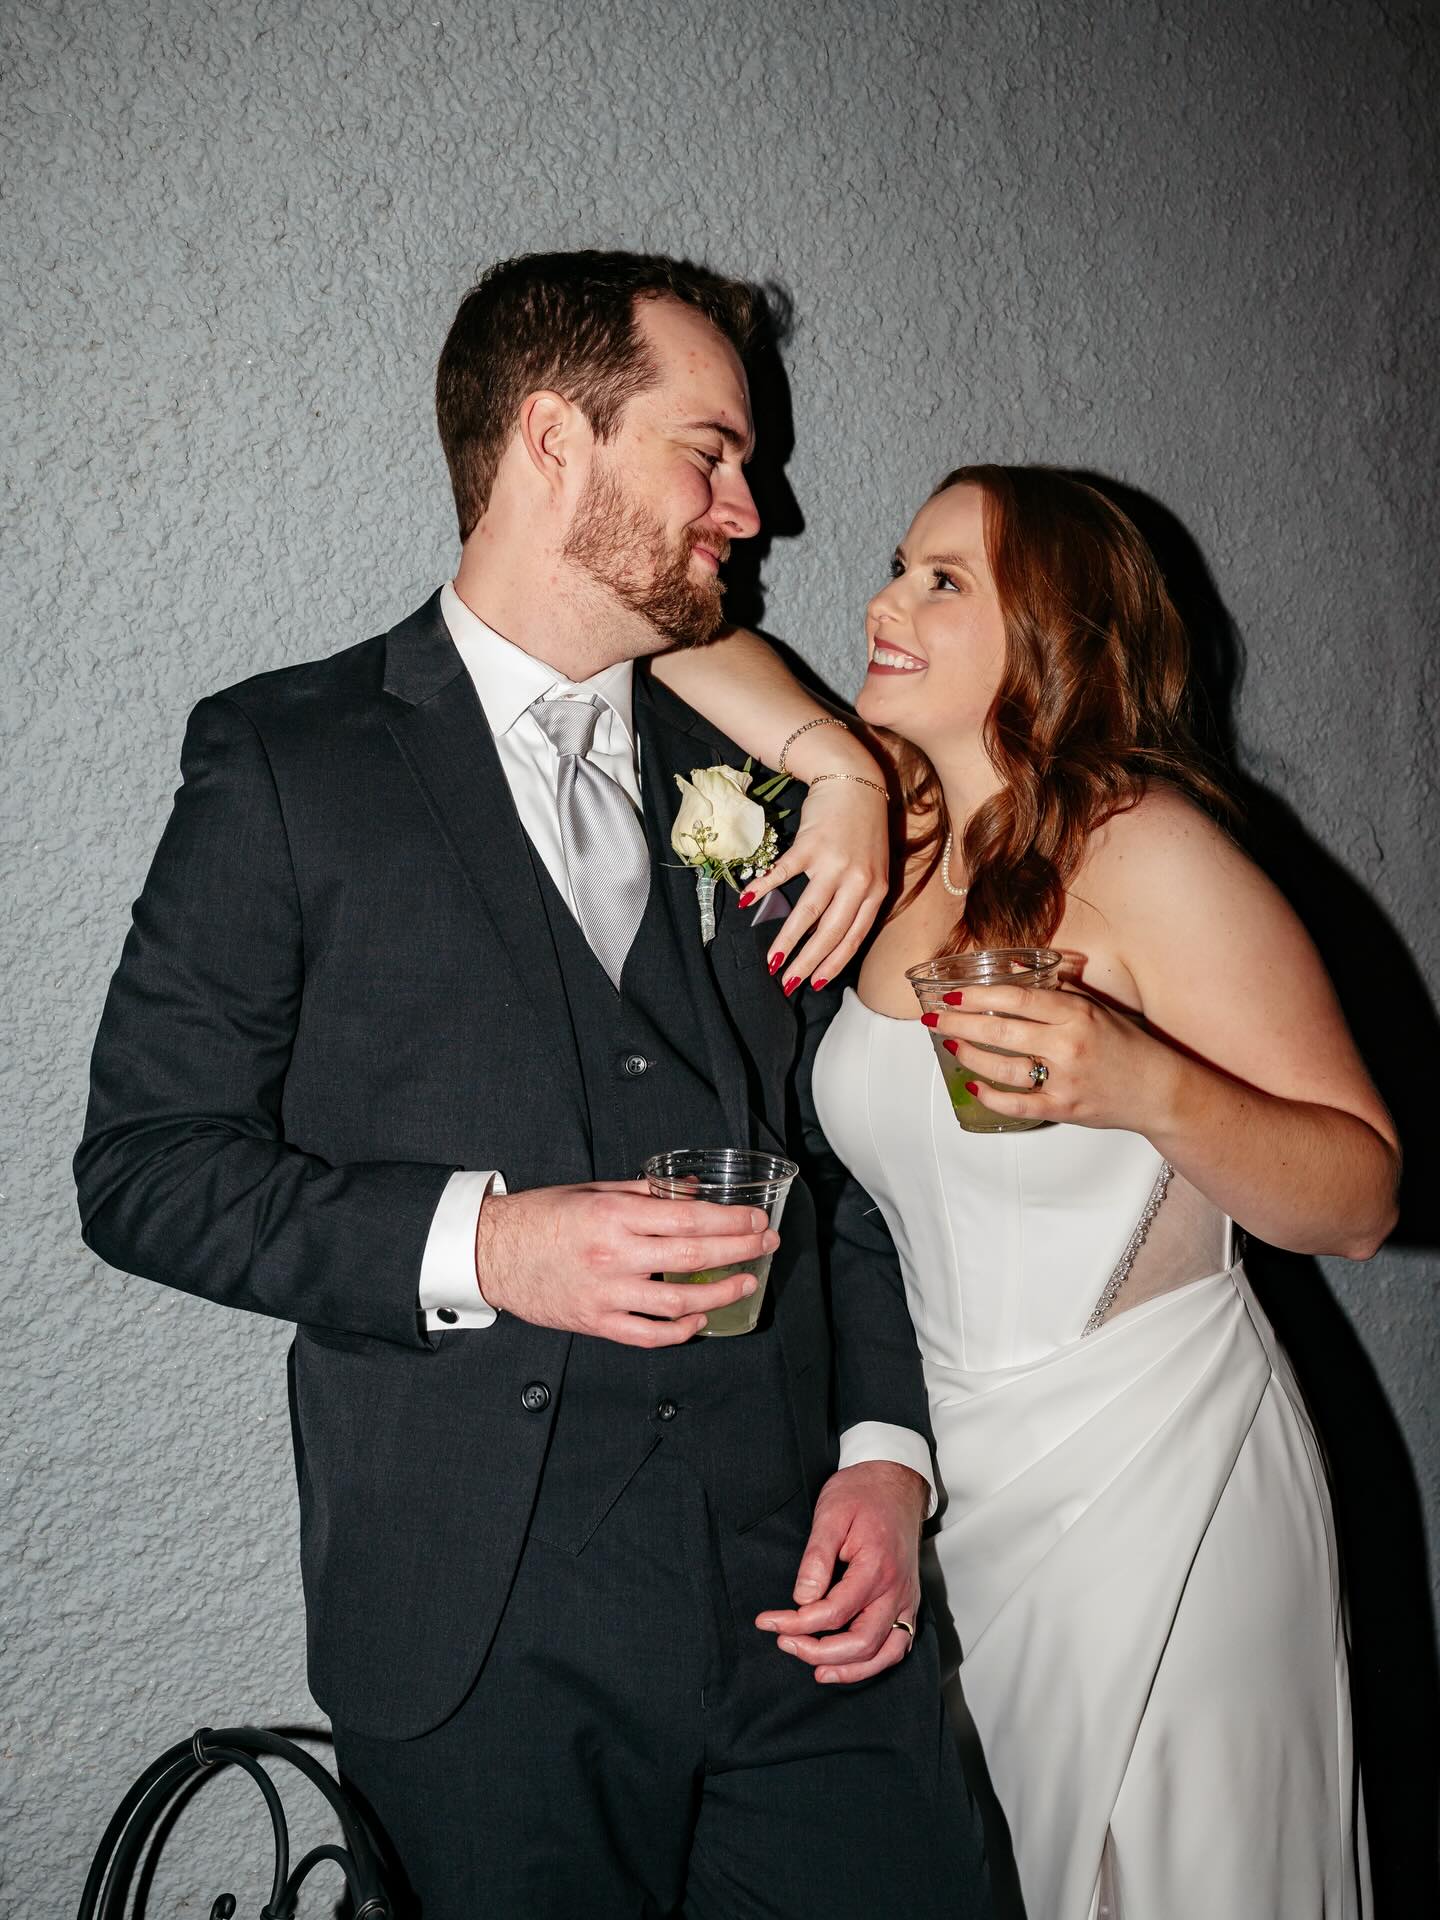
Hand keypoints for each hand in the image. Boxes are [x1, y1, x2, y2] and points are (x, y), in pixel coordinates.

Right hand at [476, 1180, 777, 1346]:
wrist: (492, 1251)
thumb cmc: (541, 1216)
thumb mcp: (594, 1190)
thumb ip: (645, 1192)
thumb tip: (692, 1191)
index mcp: (615, 1216)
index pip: (690, 1218)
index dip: (731, 1221)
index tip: (756, 1220)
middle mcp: (614, 1255)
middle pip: (693, 1256)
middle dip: (739, 1250)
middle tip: (766, 1244)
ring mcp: (606, 1293)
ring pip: (677, 1302)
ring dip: (720, 1293)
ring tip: (746, 1282)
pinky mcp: (595, 1322)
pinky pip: (647, 1335)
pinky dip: (679, 1332)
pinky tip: (700, 1320)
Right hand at [740, 775, 889, 992]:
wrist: (855, 783)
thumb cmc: (862, 829)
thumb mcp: (872, 867)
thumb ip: (857, 898)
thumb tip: (831, 934)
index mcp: (875, 890)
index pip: (853, 936)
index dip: (834, 963)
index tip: (815, 983)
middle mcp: (858, 881)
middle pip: (830, 931)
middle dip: (808, 962)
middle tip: (788, 983)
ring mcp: (833, 863)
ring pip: (808, 912)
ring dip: (787, 940)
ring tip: (772, 961)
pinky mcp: (810, 844)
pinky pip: (784, 873)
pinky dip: (765, 887)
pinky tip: (749, 901)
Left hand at [754, 1461, 926, 1682]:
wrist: (896, 1481)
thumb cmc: (860, 1494)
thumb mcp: (830, 1514)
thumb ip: (816, 1558)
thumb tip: (802, 1599)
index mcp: (876, 1567)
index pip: (833, 1612)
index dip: (796, 1622)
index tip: (767, 1621)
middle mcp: (896, 1590)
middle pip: (859, 1642)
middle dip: (817, 1651)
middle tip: (784, 1643)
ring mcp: (906, 1599)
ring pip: (882, 1653)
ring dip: (848, 1669)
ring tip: (814, 1669)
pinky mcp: (908, 1603)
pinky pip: (897, 1646)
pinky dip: (873, 1663)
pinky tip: (848, 1666)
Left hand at [927, 982, 1179, 1131]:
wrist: (1158, 1090)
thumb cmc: (1125, 1044)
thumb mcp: (1094, 1008)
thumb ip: (1056, 989)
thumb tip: (1009, 967)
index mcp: (1077, 1013)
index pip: (1018, 999)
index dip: (979, 995)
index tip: (952, 993)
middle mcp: (1069, 1045)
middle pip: (1002, 1031)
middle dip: (960, 1022)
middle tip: (933, 1017)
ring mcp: (1065, 1079)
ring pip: (1003, 1068)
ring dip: (970, 1055)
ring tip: (951, 1042)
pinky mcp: (1064, 1109)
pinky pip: (1018, 1104)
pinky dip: (991, 1096)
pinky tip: (972, 1085)